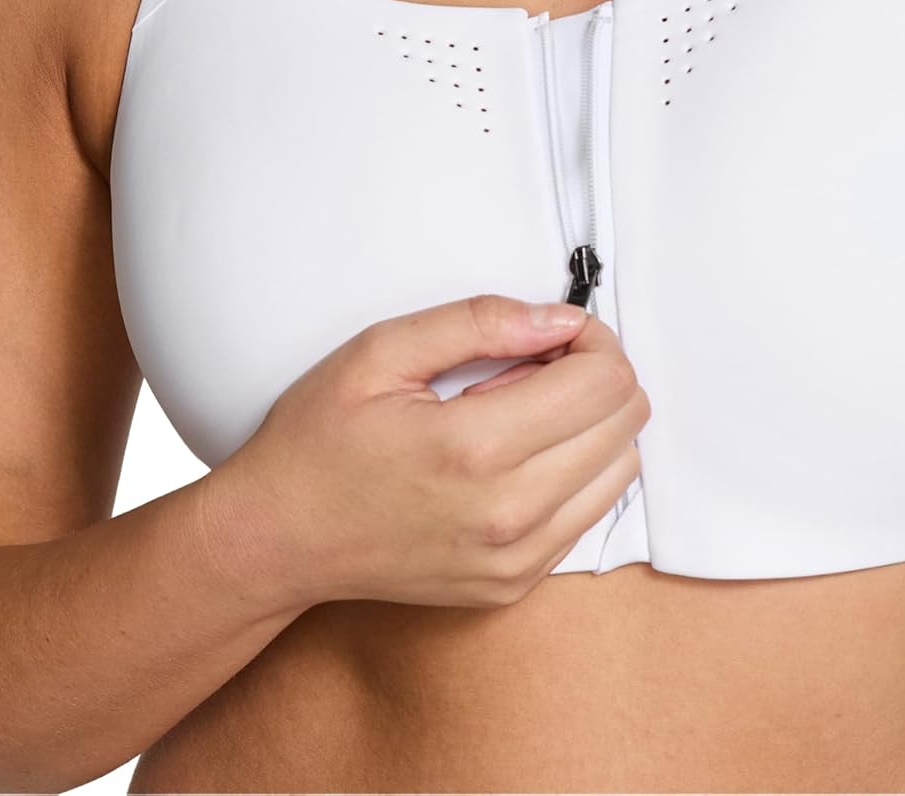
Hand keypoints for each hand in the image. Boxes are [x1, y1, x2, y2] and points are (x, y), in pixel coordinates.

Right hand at [208, 294, 649, 611]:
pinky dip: (572, 472)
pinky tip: (513, 455)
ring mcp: (517, 559)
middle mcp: (510, 513)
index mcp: (477, 448)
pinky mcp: (515, 584)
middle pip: (625, 424)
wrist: (279, 538)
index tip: (551, 332)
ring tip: (520, 412)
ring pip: (620, 471)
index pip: (606, 383)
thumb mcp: (381, 351)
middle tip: (532, 365)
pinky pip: (589, 514)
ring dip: (590, 426)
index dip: (591, 340)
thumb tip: (560, 320)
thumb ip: (479, 322)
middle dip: (595, 376)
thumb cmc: (319, 440)